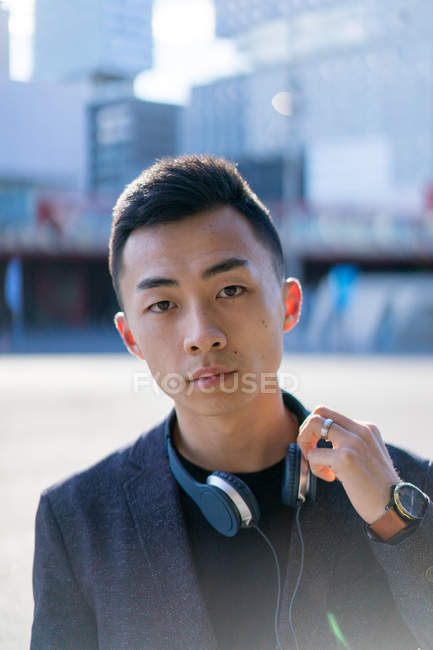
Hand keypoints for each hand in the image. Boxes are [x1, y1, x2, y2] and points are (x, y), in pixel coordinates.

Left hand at [297, 405, 400, 523]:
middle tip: (309, 451)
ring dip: (305, 444)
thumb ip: (350, 443)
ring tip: (318, 464)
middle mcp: (361, 430)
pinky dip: (314, 468)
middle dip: (306, 430)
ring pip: (313, 424)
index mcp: (367, 428)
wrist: (394, 506)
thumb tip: (323, 440)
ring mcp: (353, 442)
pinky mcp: (345, 458)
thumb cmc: (378, 486)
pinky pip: (313, 454)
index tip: (318, 447)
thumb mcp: (367, 455)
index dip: (317, 430)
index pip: (331, 414)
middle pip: (320, 412)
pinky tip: (330, 477)